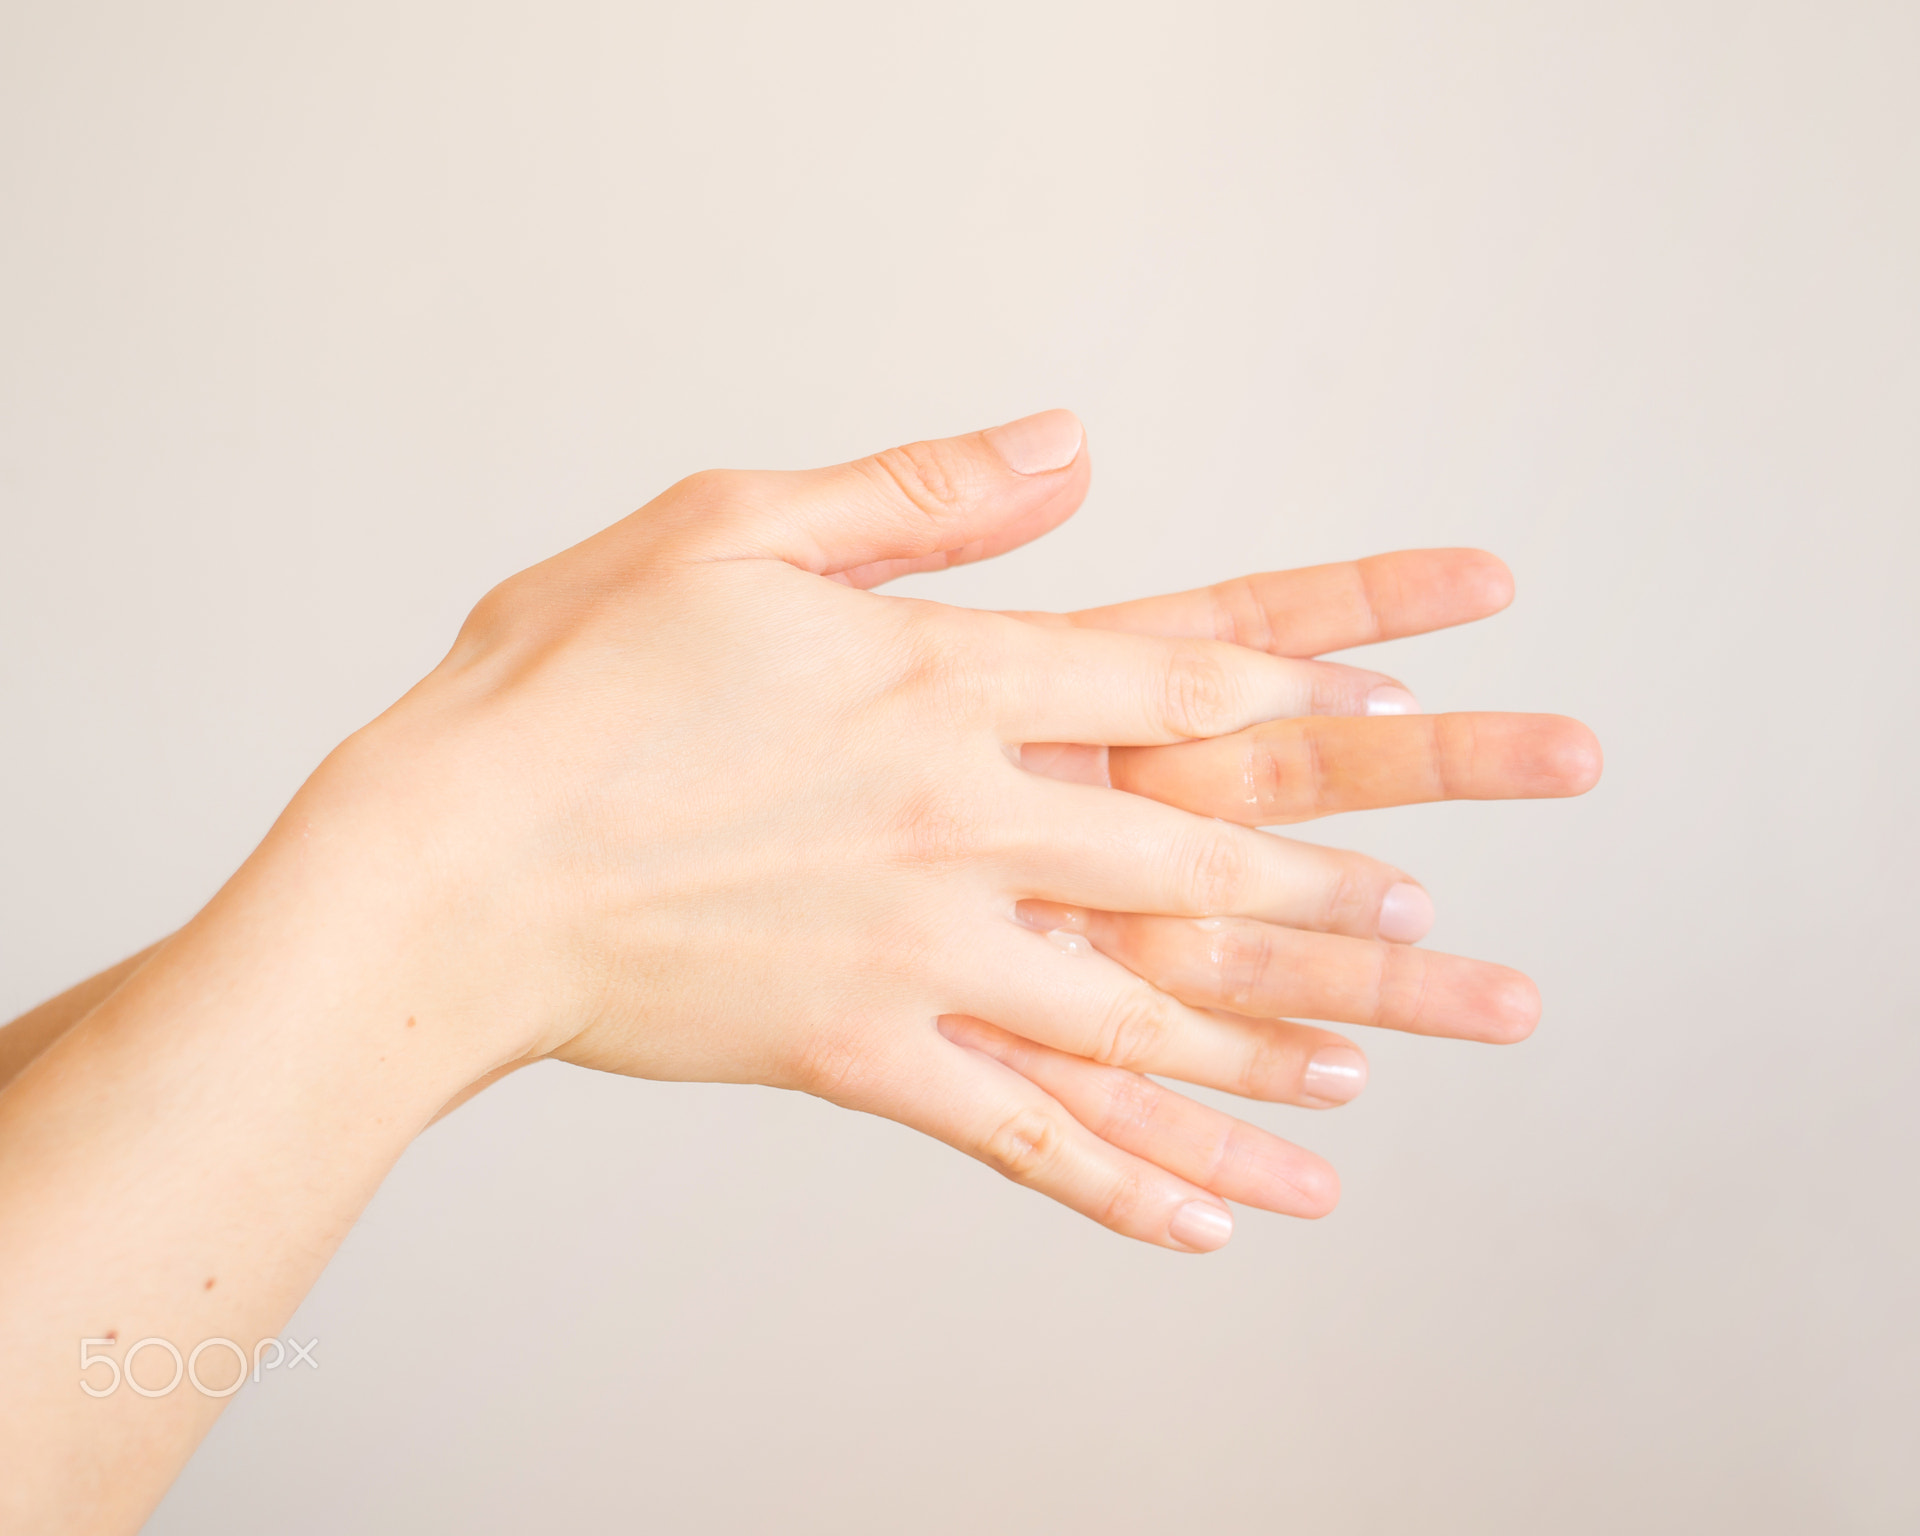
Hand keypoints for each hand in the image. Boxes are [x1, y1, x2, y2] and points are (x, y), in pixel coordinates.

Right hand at [316, 411, 1594, 1250]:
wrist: (447, 869)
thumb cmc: (565, 685)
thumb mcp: (732, 526)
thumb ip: (921, 494)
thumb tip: (1070, 445)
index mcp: (943, 684)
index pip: (1176, 685)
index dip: (1301, 697)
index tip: (1392, 713)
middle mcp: (963, 824)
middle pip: (1200, 860)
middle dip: (1342, 892)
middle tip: (1447, 926)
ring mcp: (922, 956)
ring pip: (1144, 1013)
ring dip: (1278, 1044)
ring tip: (1387, 1067)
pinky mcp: (862, 1059)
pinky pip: (1026, 1136)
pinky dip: (1126, 1182)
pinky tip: (1214, 1219)